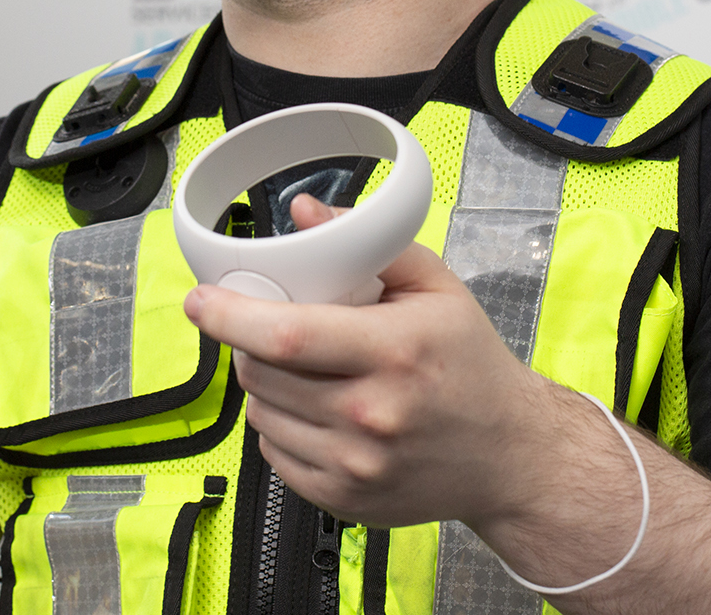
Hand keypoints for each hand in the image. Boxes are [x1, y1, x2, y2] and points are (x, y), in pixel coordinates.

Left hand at [183, 194, 552, 528]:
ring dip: (266, 385)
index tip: (201, 300)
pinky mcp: (343, 498)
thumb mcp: (436, 287)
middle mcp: (371, 413)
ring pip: (261, 413)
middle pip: (263, 373)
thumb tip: (305, 212)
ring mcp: (355, 464)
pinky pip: (274, 453)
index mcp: (393, 352)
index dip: (231, 315)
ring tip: (308, 371)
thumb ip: (369, 243)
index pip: (286, 334)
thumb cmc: (471, 365)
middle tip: (278, 329)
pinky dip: (282, 427)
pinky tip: (319, 412)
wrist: (508, 454)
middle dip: (252, 344)